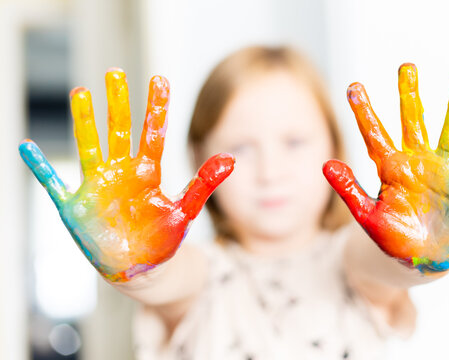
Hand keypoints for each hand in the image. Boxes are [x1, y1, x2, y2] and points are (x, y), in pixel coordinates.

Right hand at [20, 69, 233, 281]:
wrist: (140, 269)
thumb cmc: (162, 239)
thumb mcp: (185, 210)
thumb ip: (204, 184)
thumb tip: (231, 158)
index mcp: (147, 172)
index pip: (152, 133)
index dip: (156, 108)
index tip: (160, 80)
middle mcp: (121, 173)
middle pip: (119, 131)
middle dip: (118, 103)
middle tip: (116, 73)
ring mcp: (97, 186)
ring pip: (89, 146)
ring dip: (85, 122)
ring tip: (82, 93)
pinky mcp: (76, 205)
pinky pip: (53, 182)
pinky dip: (40, 167)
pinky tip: (27, 146)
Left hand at [323, 63, 448, 272]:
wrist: (421, 257)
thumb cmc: (392, 237)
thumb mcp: (367, 214)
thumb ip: (348, 189)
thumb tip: (325, 163)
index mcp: (390, 169)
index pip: (374, 134)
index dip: (364, 111)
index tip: (353, 87)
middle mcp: (416, 163)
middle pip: (412, 122)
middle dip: (409, 95)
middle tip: (406, 67)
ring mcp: (443, 172)